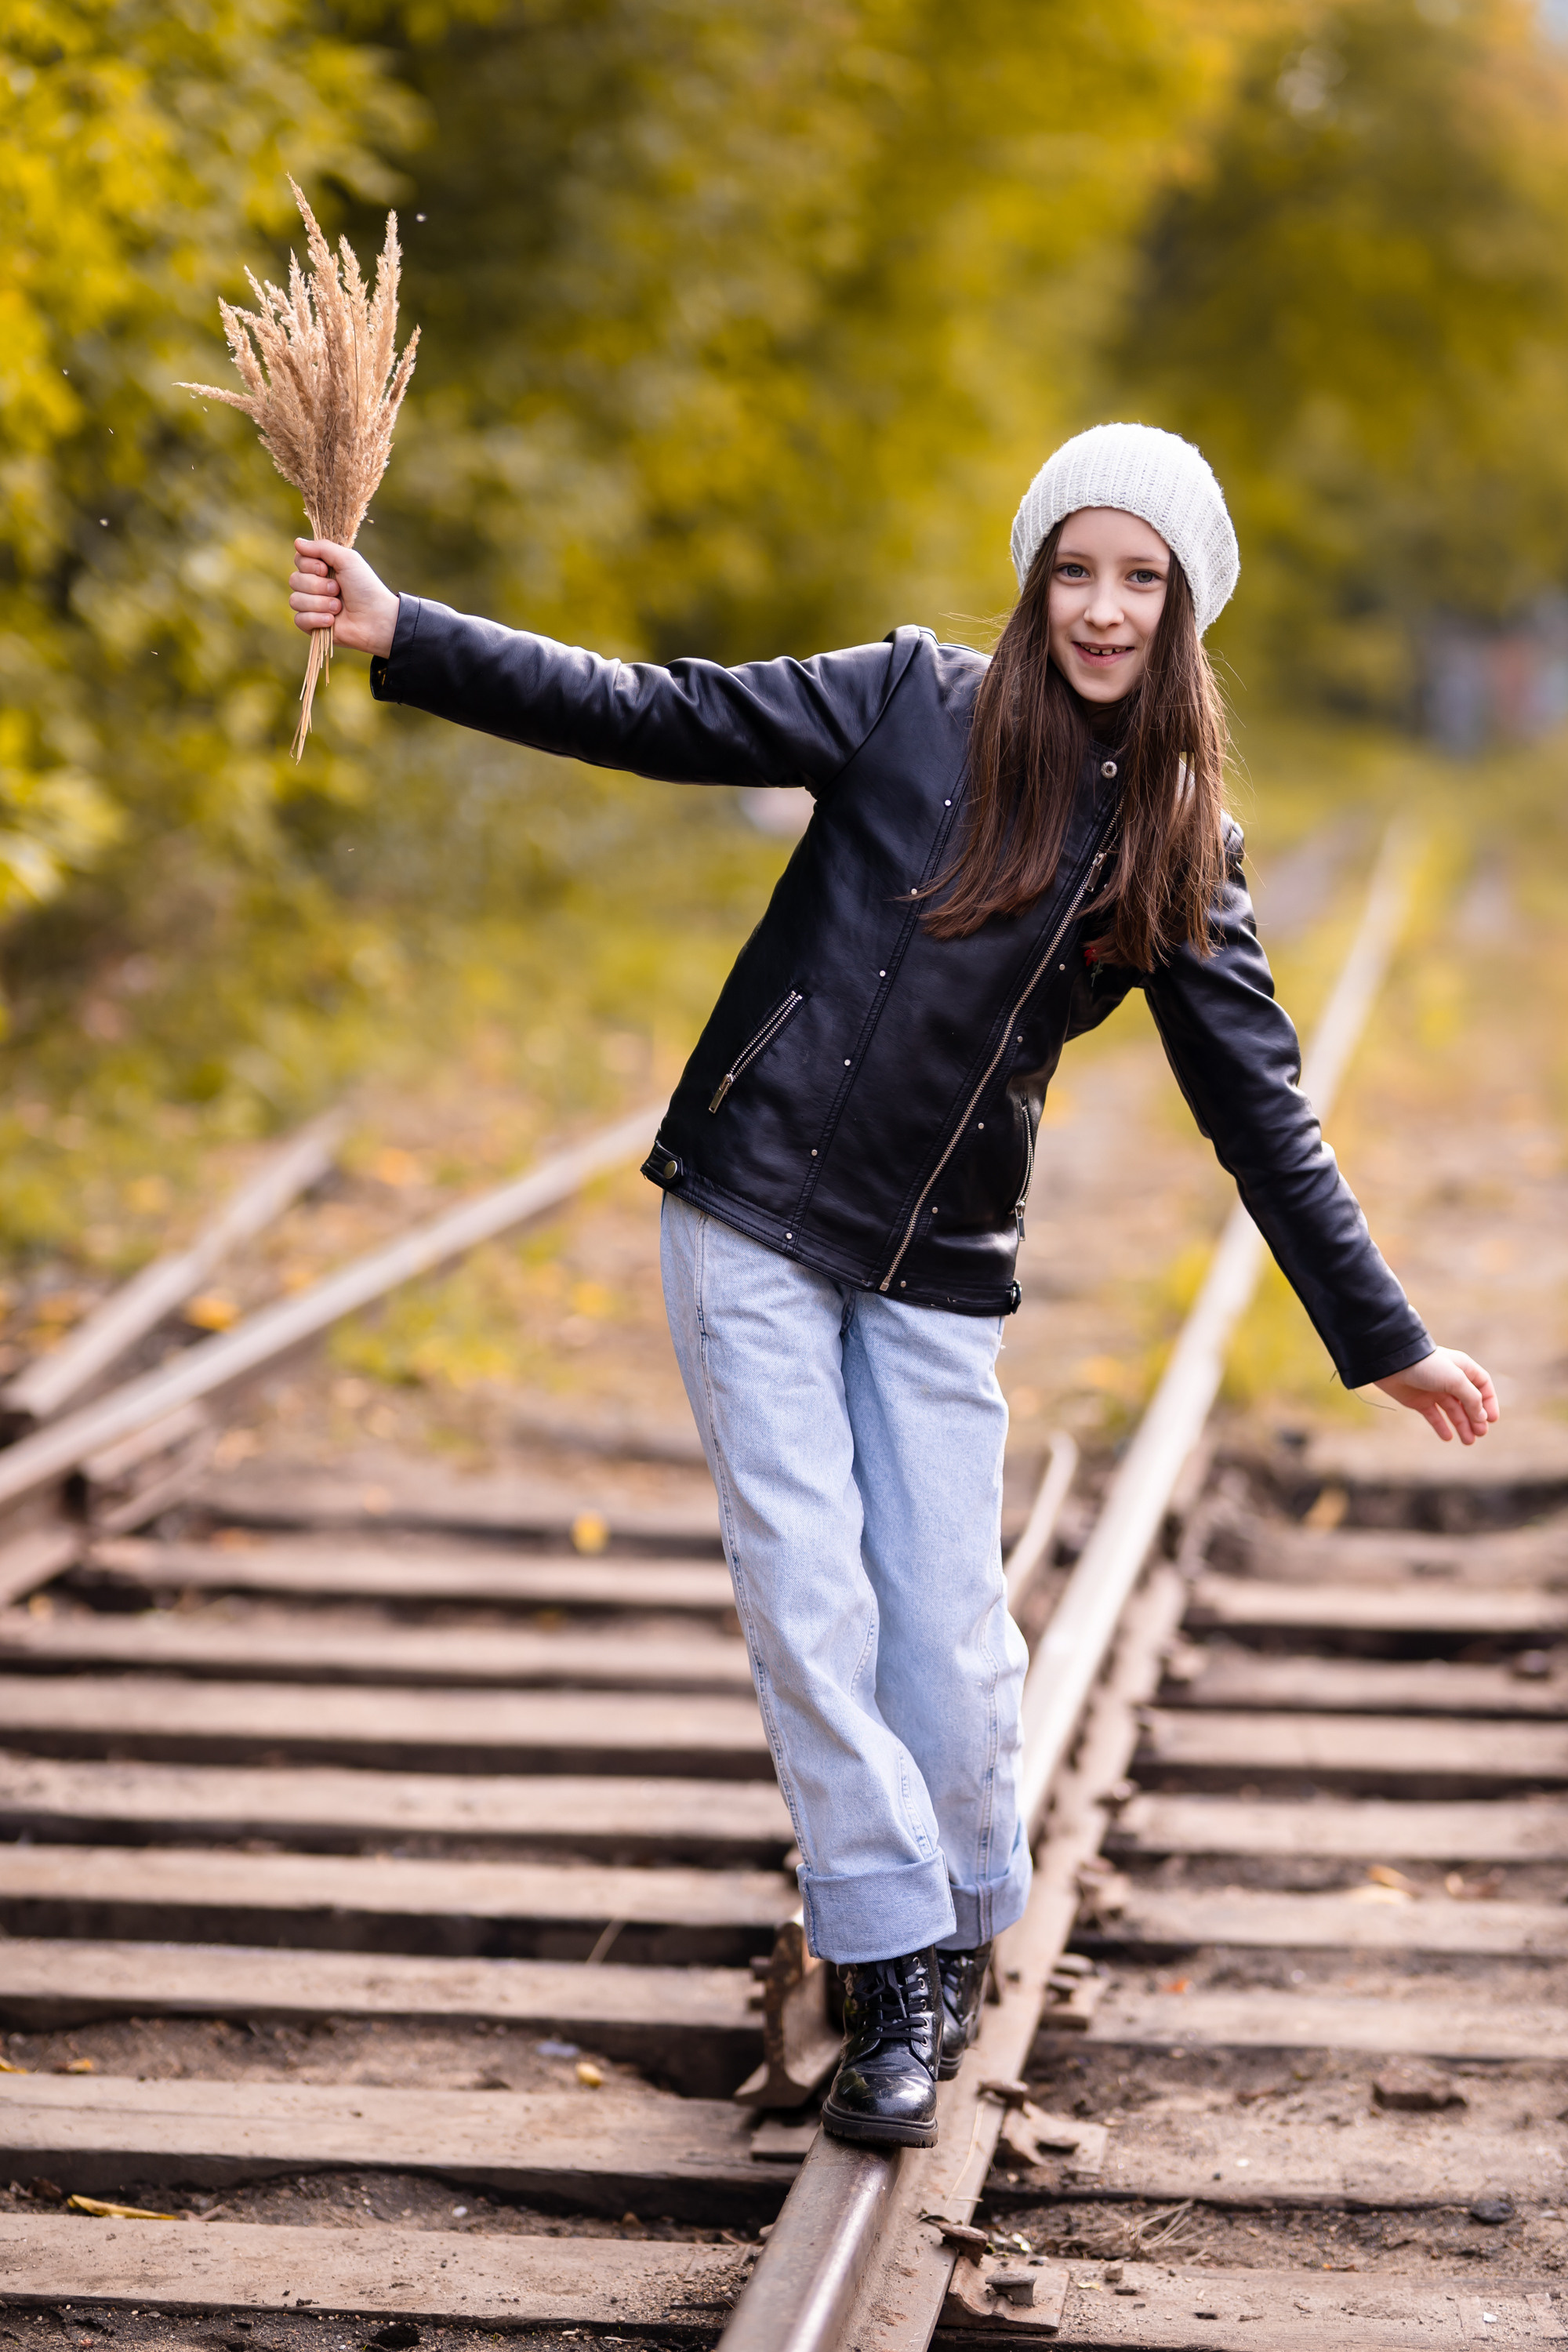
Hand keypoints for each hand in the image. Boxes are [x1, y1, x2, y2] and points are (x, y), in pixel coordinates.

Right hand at [289, 538, 399, 659]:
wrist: (376, 618)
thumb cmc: (365, 587)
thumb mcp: (347, 559)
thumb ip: (322, 548)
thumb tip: (297, 542)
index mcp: (321, 569)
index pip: (299, 560)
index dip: (309, 565)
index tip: (326, 569)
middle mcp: (314, 586)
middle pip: (294, 580)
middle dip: (318, 586)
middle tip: (338, 590)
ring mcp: (312, 607)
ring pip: (295, 600)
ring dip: (320, 603)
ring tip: (339, 607)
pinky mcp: (312, 626)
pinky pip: (300, 619)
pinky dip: (317, 619)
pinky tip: (332, 621)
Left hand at [1372, 1347, 1498, 1444]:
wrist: (1392, 1364)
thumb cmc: (1427, 1366)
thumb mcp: (1456, 1380)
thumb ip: (1472, 1399)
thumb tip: (1482, 1417)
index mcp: (1462, 1368)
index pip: (1482, 1386)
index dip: (1489, 1402)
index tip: (1492, 1419)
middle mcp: (1450, 1379)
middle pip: (1469, 1402)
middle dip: (1476, 1418)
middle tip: (1480, 1433)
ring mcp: (1434, 1390)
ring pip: (1453, 1411)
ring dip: (1462, 1426)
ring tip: (1468, 1441)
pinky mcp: (1419, 1401)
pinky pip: (1434, 1416)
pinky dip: (1441, 1427)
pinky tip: (1448, 1437)